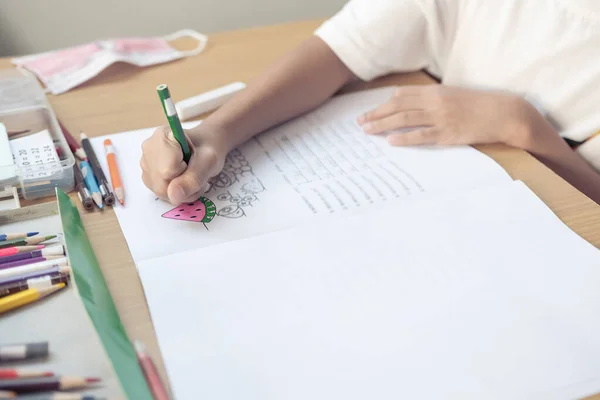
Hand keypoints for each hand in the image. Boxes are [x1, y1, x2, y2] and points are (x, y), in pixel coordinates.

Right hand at [140, 125, 226, 204]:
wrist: (205, 146)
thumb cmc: (208, 147)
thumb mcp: (209, 161)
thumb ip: (194, 178)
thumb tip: (173, 196)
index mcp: (162, 137)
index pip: (167, 172)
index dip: (185, 174)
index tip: (194, 162)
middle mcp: (148, 149)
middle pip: (161, 186)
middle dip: (185, 187)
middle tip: (199, 175)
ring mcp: (146, 164)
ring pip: (161, 192)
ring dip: (183, 192)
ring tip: (193, 176)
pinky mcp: (148, 176)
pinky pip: (161, 194)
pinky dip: (177, 193)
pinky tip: (184, 180)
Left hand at [357, 85, 533, 147]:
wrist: (503, 113)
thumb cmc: (478, 106)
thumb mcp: (453, 96)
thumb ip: (432, 100)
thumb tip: (410, 106)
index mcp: (435, 92)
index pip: (402, 95)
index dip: (383, 104)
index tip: (370, 112)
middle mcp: (435, 102)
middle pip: (398, 106)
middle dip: (376, 114)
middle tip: (360, 123)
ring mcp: (441, 117)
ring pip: (405, 119)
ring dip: (383, 124)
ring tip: (368, 131)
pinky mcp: (448, 133)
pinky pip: (421, 135)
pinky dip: (404, 137)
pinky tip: (390, 141)